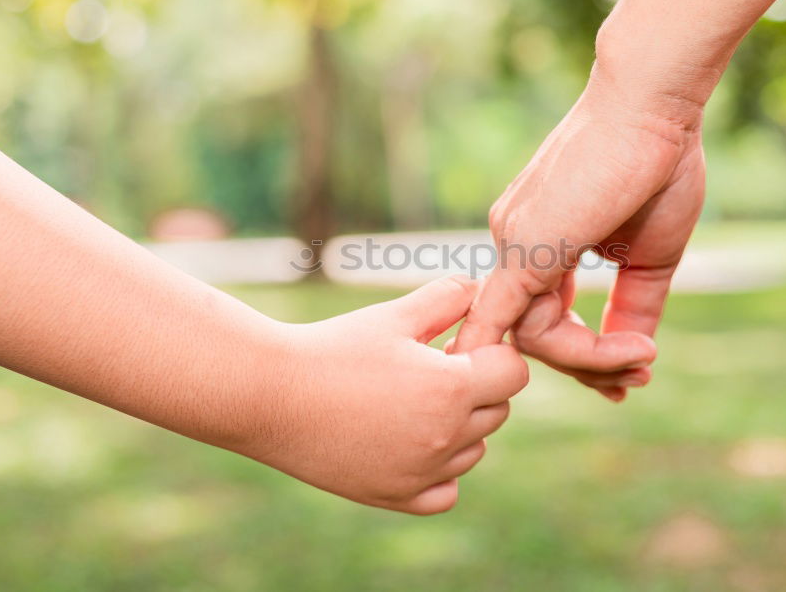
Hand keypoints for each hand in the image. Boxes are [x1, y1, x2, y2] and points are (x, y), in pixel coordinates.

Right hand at [242, 276, 528, 514]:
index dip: (493, 352)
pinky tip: (412, 441)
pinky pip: (445, 491)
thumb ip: (448, 298)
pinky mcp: (394, 496)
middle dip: (477, 386)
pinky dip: (441, 470)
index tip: (458, 344)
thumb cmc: (333, 347)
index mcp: (451, 388)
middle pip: (498, 410)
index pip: (514, 372)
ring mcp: (421, 473)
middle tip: (429, 368)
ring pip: (475, 449)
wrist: (271, 394)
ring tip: (412, 401)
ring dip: (460, 426)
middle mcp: (445, 438)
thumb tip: (479, 290)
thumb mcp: (394, 315)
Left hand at [454, 60, 705, 400]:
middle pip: (534, 335)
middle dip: (588, 367)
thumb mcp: (648, 253)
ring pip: (532, 337)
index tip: (635, 366)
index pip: (544, 318)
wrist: (655, 104)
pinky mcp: (525, 243)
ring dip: (590, 361)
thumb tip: (635, 354)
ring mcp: (513, 241)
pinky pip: (518, 321)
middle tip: (638, 373)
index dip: (585, 353)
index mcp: (539, 239)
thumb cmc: (658, 162)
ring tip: (641, 356)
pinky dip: (562, 354)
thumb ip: (634, 306)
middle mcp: (514, 241)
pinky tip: (607, 373)